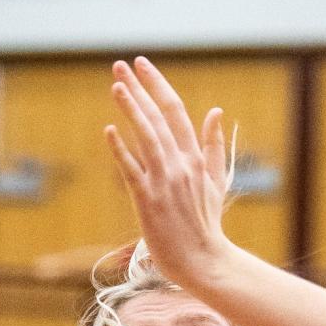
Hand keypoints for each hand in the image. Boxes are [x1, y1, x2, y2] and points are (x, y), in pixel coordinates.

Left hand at [105, 56, 232, 287]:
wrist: (204, 261)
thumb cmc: (206, 224)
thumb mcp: (216, 181)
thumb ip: (213, 146)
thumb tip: (216, 112)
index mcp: (196, 159)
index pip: (176, 112)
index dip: (158, 86)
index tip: (143, 65)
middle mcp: (181, 165)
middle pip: (158, 119)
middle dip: (139, 89)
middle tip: (120, 65)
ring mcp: (164, 182)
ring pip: (147, 137)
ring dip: (131, 109)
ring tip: (116, 85)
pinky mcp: (148, 200)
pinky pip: (132, 170)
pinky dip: (121, 149)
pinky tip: (109, 130)